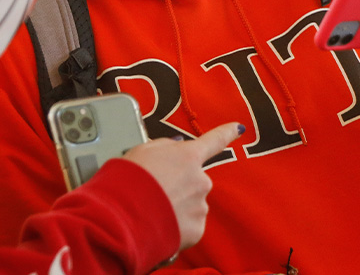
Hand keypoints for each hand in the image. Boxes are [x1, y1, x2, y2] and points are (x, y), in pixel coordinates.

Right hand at [122, 122, 242, 250]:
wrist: (121, 217)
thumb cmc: (127, 180)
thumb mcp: (141, 151)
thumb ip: (164, 147)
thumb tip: (176, 146)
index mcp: (187, 156)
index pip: (213, 141)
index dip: (226, 133)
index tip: (238, 128)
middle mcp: (201, 180)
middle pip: (195, 180)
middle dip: (180, 187)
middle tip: (155, 194)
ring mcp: (200, 207)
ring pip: (192, 205)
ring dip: (178, 208)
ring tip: (153, 212)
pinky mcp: (197, 231)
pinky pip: (189, 227)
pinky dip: (177, 228)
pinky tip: (159, 226)